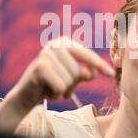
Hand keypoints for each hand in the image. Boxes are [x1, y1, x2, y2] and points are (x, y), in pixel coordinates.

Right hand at [0, 37, 114, 131]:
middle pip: (79, 71)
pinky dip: (56, 94)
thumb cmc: (52, 83)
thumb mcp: (72, 77)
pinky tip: (47, 91)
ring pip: (71, 80)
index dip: (100, 66)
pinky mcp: (40, 67)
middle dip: (73, 85)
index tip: (112, 74)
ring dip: (64, 90)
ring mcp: (46, 54)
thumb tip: (90, 72)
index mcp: (64, 42)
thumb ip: (85, 72)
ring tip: (53, 87)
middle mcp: (55, 44)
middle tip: (62, 88)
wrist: (26, 95)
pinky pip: (61, 86)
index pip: (88, 55)